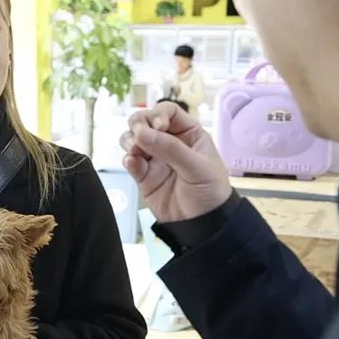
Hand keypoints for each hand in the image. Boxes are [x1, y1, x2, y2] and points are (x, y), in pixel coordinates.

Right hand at [121, 102, 232, 222]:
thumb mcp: (197, 168)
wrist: (203, 226)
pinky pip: (130, 161)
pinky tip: (132, 164)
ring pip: (133, 139)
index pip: (169, 112)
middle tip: (138, 136)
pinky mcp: (144, 176)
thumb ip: (171, 149)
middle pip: (146, 121)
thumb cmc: (210, 193)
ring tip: (134, 151)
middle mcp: (170, 142)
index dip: (158, 114)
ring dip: (129, 140)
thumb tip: (142, 133)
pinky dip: (127, 159)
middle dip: (138, 125)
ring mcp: (155, 159)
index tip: (155, 126)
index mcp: (189, 134)